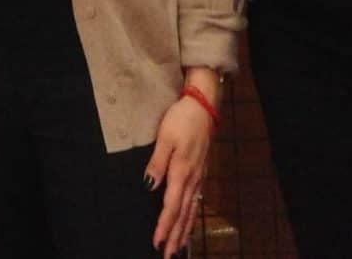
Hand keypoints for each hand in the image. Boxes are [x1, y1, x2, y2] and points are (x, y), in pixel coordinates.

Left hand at [145, 96, 213, 257]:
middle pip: (183, 214)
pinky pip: (196, 201)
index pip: (171, 207)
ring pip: (191, 210)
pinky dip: (191, 216)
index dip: (164, 226)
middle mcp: (192, 179)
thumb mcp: (164, 138)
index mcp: (181, 172)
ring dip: (184, 230)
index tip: (156, 242)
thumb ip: (156, 164)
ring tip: (178, 247)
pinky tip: (189, 222)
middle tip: (167, 255)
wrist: (203, 107)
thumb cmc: (181, 120)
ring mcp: (199, 177)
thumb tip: (148, 186)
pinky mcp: (201, 172)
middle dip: (175, 236)